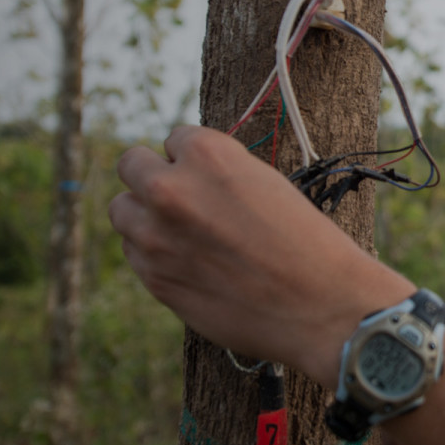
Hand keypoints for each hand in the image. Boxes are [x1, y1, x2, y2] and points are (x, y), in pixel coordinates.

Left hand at [109, 125, 413, 383]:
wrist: (322, 306)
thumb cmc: (306, 243)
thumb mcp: (264, 183)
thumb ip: (216, 174)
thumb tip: (184, 175)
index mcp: (207, 155)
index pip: (175, 138)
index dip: (192, 160)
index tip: (207, 179)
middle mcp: (171, 188)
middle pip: (131, 165)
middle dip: (154, 177)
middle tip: (182, 199)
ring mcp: (155, 236)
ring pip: (122, 210)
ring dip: (145, 215)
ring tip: (182, 233)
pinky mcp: (154, 278)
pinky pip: (133, 251)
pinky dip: (152, 253)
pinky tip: (188, 263)